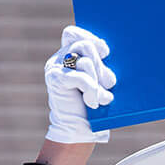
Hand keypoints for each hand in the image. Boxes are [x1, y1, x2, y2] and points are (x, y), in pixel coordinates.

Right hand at [43, 25, 115, 144]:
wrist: (80, 131)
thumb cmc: (95, 106)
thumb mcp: (100, 81)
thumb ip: (100, 64)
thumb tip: (108, 52)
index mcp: (69, 54)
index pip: (73, 33)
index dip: (91, 38)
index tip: (106, 52)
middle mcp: (60, 58)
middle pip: (85, 45)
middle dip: (102, 65)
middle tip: (110, 83)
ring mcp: (55, 68)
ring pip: (86, 61)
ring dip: (99, 81)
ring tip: (103, 98)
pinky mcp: (55, 80)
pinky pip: (80, 77)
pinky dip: (91, 90)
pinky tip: (93, 103)